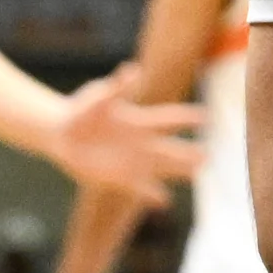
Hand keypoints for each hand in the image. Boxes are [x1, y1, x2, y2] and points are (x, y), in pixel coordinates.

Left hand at [48, 62, 206, 194]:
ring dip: (179, 170)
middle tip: (209, 155)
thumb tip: (131, 70)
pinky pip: (139, 187)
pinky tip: (164, 202)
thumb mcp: (100, 96)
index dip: (186, 117)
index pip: (168, 118)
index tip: (206, 116)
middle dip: (188, 151)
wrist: (63, 133)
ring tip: (198, 173)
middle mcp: (140, 142)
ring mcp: (131, 161)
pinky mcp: (118, 177)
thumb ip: (116, 87)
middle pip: (170, 147)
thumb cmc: (83, 109)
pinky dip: (151, 194)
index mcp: (138, 120)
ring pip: (161, 167)